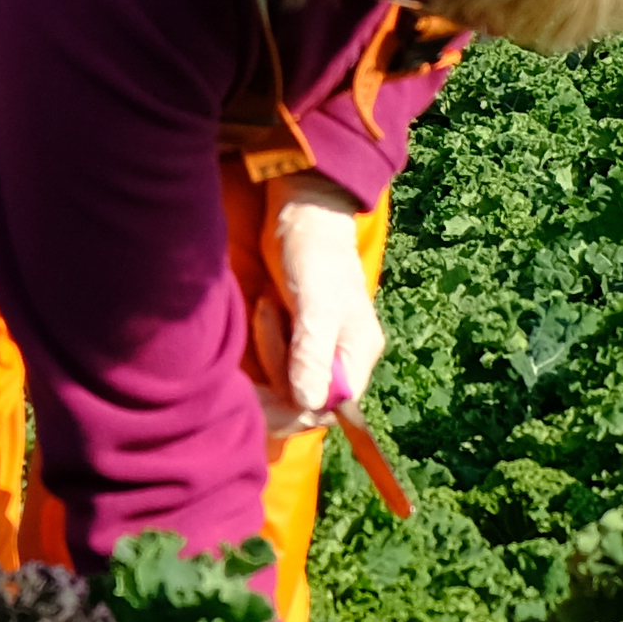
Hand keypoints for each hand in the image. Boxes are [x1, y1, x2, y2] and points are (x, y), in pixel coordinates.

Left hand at [271, 180, 379, 429]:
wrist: (302, 214)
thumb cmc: (314, 253)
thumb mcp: (315, 303)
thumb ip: (313, 353)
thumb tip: (310, 404)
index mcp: (357, 355)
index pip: (332, 407)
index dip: (298, 405)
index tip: (268, 383)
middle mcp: (343, 359)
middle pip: (306, 398)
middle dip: (277, 371)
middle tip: (268, 321)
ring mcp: (321, 349)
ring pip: (288, 380)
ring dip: (269, 351)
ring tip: (268, 306)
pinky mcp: (300, 338)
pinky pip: (279, 361)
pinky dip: (266, 342)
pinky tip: (265, 311)